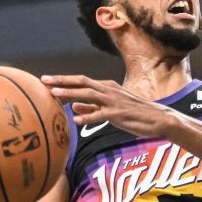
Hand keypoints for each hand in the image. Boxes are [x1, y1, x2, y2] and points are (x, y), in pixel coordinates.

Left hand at [42, 75, 173, 137]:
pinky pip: (100, 115)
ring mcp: (113, 101)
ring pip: (88, 94)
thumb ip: (91, 107)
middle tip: (43, 81)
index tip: (46, 80)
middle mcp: (108, 90)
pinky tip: (75, 120)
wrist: (158, 118)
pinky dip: (87, 116)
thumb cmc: (134, 114)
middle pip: (81, 82)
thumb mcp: (110, 108)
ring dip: (70, 94)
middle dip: (61, 81)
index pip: (81, 81)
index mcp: (106, 87)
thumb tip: (72, 106)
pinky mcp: (118, 114)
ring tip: (54, 95)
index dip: (63, 80)